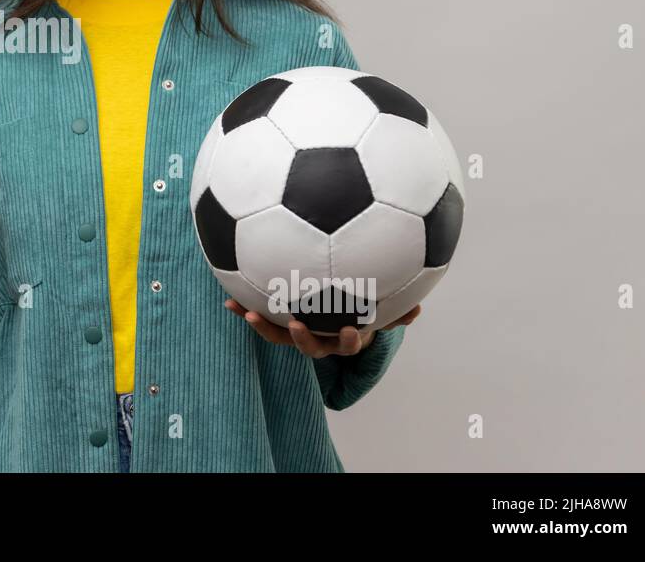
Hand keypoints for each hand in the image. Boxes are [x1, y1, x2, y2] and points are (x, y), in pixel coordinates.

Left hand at [224, 299, 421, 358]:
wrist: (337, 319)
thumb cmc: (360, 312)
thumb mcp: (379, 313)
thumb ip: (396, 312)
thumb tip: (417, 309)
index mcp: (342, 337)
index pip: (346, 343)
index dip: (346, 339)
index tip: (348, 330)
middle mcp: (318, 339)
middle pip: (308, 345)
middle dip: (302, 338)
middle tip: (295, 324)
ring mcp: (296, 333)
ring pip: (278, 335)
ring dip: (262, 326)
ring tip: (246, 313)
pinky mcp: (277, 321)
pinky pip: (261, 318)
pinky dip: (245, 310)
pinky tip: (227, 299)